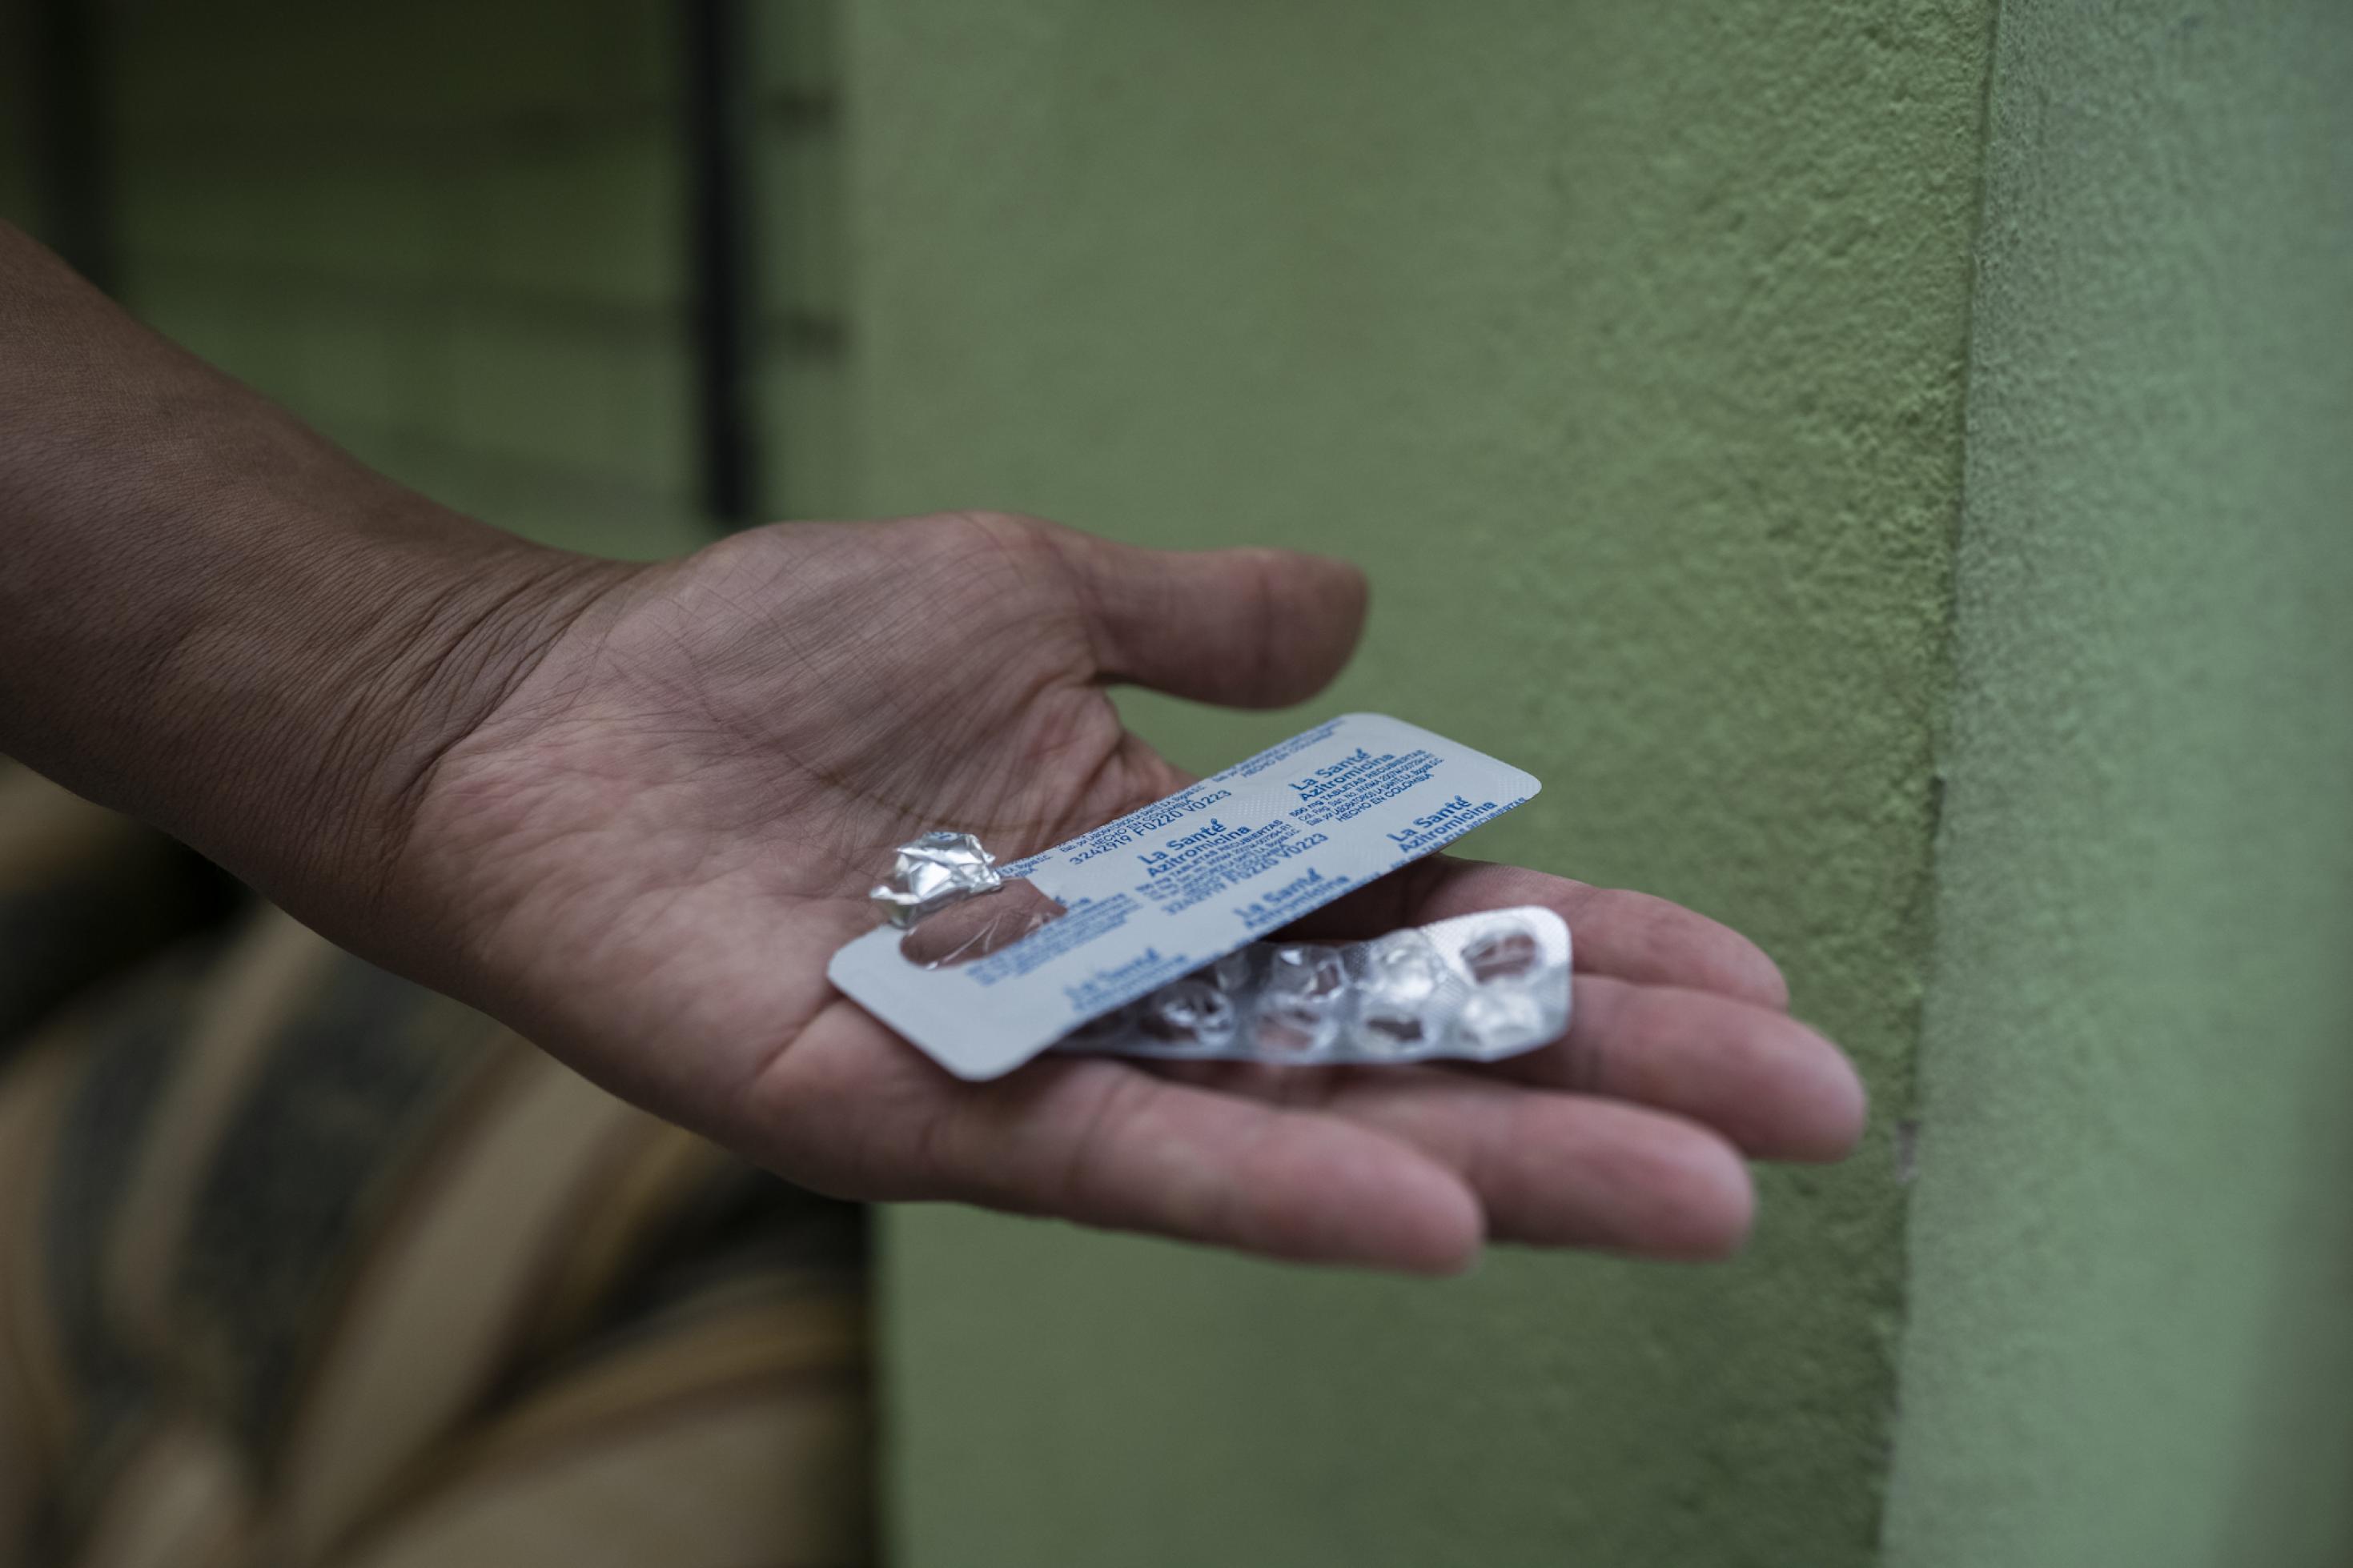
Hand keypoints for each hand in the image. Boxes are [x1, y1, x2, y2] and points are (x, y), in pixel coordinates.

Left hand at [392, 512, 1864, 1272]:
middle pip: (1410, 1046)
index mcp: (1186, 872)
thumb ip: (1190, 615)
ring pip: (1309, 1129)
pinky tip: (1438, 1212)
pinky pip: (1126, 1162)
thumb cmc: (770, 657)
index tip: (1760, 980)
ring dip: (1505, 1159)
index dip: (1589, 948)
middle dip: (1613, 1079)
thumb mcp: (1025, 582)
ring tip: (1697, 1196)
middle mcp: (1144, 992)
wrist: (549, 722)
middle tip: (1813, 1120)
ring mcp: (1045, 1071)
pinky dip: (1279, 1190)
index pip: (1425, 921)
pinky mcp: (928, 1121)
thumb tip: (1356, 605)